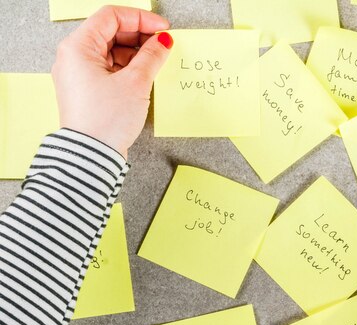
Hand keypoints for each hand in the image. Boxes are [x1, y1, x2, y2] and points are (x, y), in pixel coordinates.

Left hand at [52, 6, 172, 158]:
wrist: (92, 155)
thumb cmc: (105, 120)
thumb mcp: (135, 82)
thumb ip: (152, 56)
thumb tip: (162, 42)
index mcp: (78, 47)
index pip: (111, 17)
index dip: (141, 19)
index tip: (162, 29)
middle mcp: (73, 57)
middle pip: (110, 32)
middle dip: (139, 36)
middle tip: (162, 46)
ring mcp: (78, 74)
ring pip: (111, 51)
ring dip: (135, 53)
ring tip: (156, 63)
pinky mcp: (86, 89)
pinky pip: (108, 68)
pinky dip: (127, 68)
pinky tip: (143, 75)